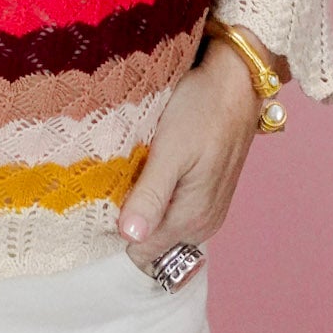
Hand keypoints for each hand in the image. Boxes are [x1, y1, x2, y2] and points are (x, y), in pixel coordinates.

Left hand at [115, 36, 267, 268]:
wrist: (235, 82)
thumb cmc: (202, 110)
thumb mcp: (170, 150)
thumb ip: (151, 196)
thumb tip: (130, 238)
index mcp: (191, 220)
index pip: (139, 250)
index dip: (114, 230)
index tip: (97, 201)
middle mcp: (202, 225)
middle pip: (149, 241)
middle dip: (126, 219)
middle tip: (108, 183)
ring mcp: (207, 212)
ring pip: (159, 226)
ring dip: (139, 206)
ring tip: (126, 173)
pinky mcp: (206, 196)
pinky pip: (171, 211)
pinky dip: (154, 196)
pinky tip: (145, 170)